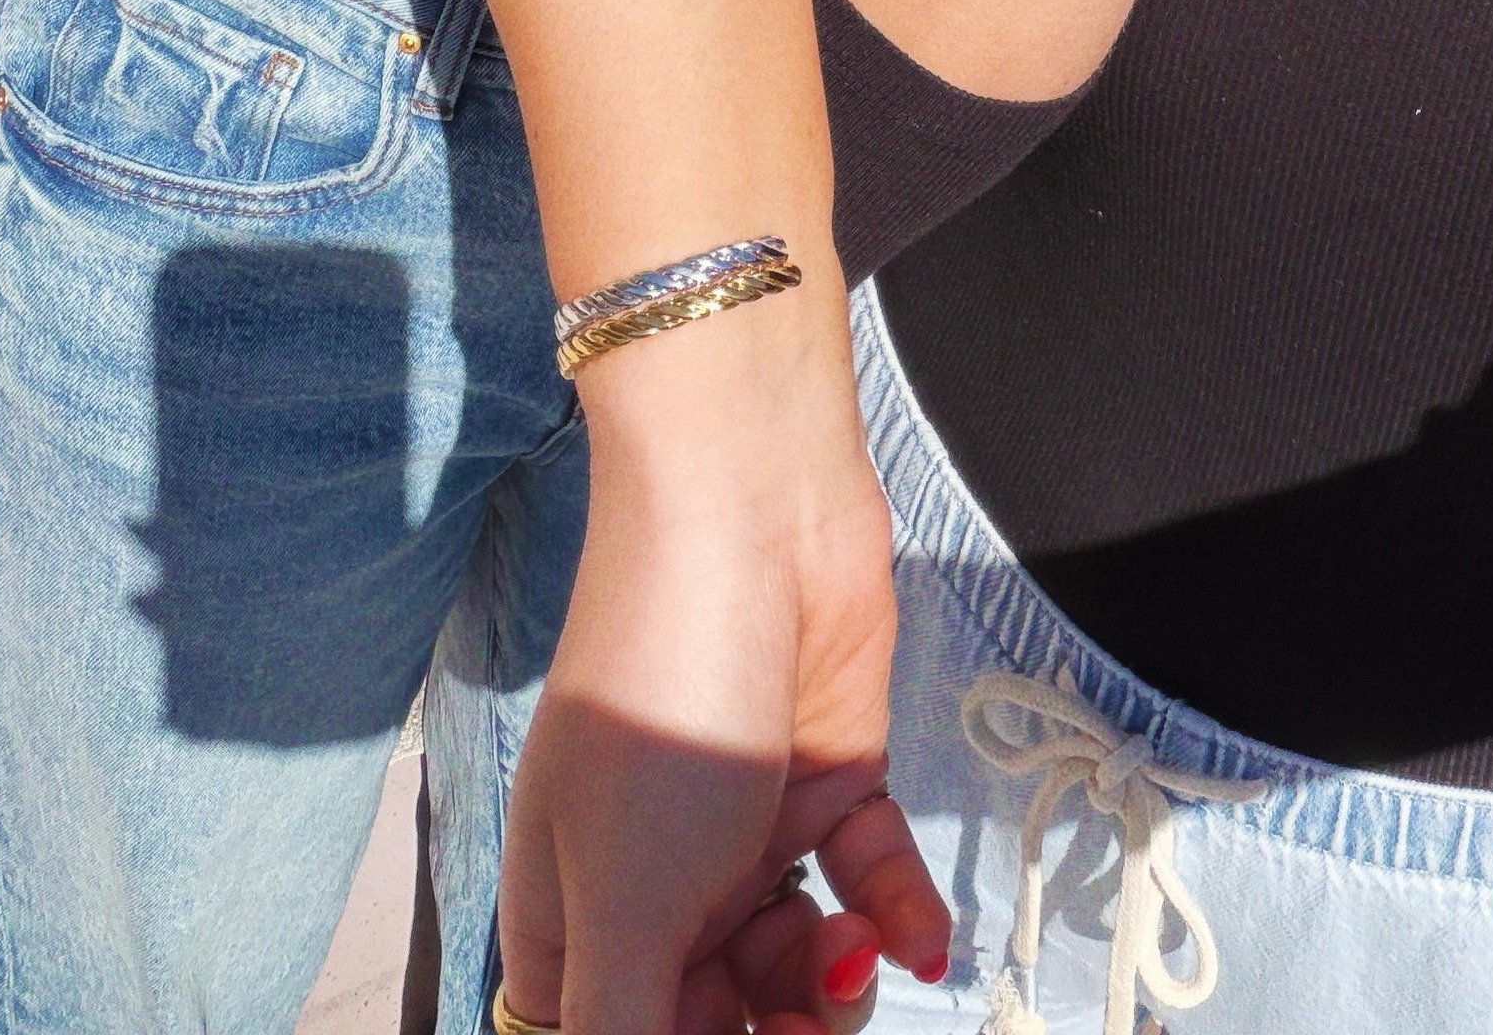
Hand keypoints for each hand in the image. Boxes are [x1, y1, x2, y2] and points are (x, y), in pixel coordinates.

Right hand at [497, 307, 946, 1034]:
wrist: (746, 508)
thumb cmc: (660, 698)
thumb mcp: (625, 902)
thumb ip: (630, 1031)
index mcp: (574, 926)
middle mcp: (654, 891)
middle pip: (714, 1025)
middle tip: (809, 1016)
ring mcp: (741, 835)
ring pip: (796, 972)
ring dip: (835, 986)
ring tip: (851, 958)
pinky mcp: (826, 780)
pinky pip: (864, 884)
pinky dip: (895, 914)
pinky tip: (918, 939)